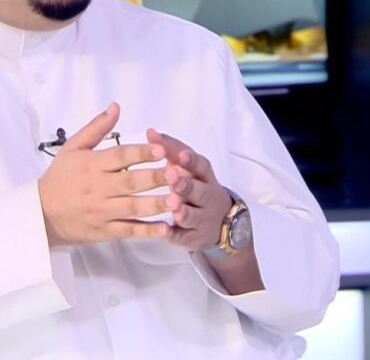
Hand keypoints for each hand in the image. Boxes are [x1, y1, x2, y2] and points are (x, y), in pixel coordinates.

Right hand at [38, 103, 171, 246]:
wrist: (41, 214)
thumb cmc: (60, 178)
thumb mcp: (72, 148)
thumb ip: (96, 128)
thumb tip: (116, 107)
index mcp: (92, 165)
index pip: (120, 157)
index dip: (141, 153)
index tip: (162, 149)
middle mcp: (98, 188)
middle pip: (131, 182)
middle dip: (156, 178)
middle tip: (177, 174)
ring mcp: (102, 211)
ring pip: (133, 208)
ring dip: (156, 205)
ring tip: (177, 200)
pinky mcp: (104, 231)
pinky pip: (128, 231)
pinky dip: (146, 231)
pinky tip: (165, 228)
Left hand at [146, 129, 232, 251]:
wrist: (219, 220)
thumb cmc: (195, 185)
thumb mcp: (187, 167)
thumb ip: (169, 149)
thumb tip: (150, 131)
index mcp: (204, 176)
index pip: (201, 166)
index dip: (192, 161)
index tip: (182, 155)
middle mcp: (206, 197)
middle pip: (200, 191)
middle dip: (188, 186)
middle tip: (175, 181)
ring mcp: (201, 219)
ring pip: (193, 216)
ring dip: (184, 212)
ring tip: (174, 208)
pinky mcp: (193, 237)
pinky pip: (184, 238)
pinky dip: (175, 236)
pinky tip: (165, 232)